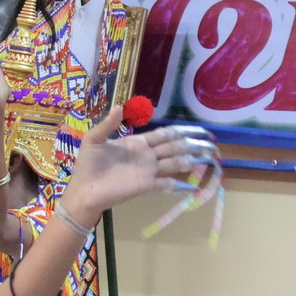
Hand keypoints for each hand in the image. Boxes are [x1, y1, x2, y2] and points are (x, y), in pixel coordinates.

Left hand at [60, 108, 212, 217]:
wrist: (84, 190)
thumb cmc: (88, 165)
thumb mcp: (94, 139)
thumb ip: (108, 124)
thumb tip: (121, 105)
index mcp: (138, 143)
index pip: (165, 134)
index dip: (182, 131)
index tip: (199, 130)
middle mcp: (147, 156)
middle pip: (175, 147)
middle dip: (193, 144)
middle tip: (211, 143)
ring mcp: (148, 171)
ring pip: (175, 163)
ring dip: (190, 160)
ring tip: (208, 157)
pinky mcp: (146, 186)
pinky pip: (166, 183)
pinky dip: (178, 183)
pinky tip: (192, 183)